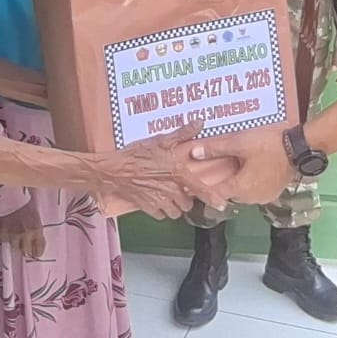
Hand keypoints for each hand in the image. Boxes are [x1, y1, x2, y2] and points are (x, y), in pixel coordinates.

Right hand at [0, 196, 46, 259]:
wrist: (10, 197)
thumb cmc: (24, 204)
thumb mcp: (35, 216)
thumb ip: (36, 230)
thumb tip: (36, 241)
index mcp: (36, 229)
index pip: (39, 249)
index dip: (37, 252)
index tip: (36, 252)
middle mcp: (26, 234)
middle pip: (26, 252)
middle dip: (26, 249)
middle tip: (25, 245)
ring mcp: (13, 235)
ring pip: (15, 248)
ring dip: (16, 244)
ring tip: (15, 237)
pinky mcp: (3, 234)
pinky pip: (5, 241)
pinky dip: (6, 238)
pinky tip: (8, 231)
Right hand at [100, 124, 216, 218]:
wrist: (114, 170)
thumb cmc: (136, 154)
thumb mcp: (160, 141)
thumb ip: (182, 134)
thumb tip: (200, 122)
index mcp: (178, 174)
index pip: (201, 189)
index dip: (213, 198)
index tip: (222, 205)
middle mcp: (172, 191)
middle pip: (188, 203)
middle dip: (185, 198)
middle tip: (178, 189)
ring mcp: (160, 202)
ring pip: (176, 212)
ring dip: (175, 207)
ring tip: (168, 196)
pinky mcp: (149, 208)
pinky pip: (161, 215)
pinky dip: (161, 210)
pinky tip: (156, 201)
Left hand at [190, 128, 293, 207]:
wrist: (300, 148)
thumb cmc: (270, 145)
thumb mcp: (239, 143)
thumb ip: (216, 149)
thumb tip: (194, 153)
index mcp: (241, 189)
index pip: (215, 194)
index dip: (202, 187)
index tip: (193, 182)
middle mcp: (252, 198)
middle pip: (228, 193)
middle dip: (220, 182)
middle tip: (211, 169)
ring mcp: (264, 196)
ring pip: (242, 192)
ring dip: (236, 181)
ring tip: (230, 166)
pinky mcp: (273, 192)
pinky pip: (255, 189)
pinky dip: (248, 181)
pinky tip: (247, 168)